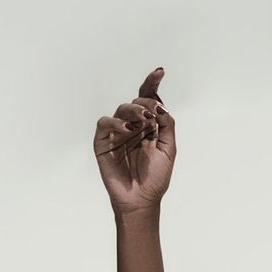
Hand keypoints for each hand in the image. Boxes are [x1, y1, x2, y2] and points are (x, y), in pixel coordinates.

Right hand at [94, 66, 174, 213]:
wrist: (142, 200)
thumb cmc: (155, 178)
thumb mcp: (168, 149)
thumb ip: (167, 126)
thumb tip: (162, 107)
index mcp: (148, 126)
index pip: (149, 100)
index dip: (152, 84)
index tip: (160, 72)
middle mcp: (132, 126)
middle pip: (136, 102)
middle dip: (146, 103)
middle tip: (153, 113)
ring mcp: (117, 133)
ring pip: (121, 109)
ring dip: (133, 110)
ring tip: (143, 120)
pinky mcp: (103, 142)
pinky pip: (105, 124)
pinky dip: (115, 122)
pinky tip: (127, 129)